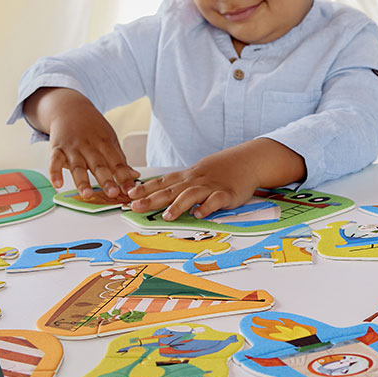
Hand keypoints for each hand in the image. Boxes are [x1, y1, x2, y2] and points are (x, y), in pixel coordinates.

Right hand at [25, 87, 138, 199]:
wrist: (69, 107)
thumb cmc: (92, 127)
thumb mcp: (109, 139)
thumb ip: (119, 159)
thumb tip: (134, 175)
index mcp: (105, 143)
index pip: (117, 163)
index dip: (124, 177)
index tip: (131, 191)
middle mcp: (89, 146)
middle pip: (99, 165)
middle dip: (106, 180)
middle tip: (113, 194)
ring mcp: (72, 147)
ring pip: (78, 166)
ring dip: (82, 181)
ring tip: (87, 195)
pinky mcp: (56, 148)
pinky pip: (54, 161)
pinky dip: (54, 172)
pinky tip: (57, 184)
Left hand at [126, 139, 305, 220]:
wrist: (247, 160)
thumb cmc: (220, 170)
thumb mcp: (198, 174)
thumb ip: (181, 185)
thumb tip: (158, 196)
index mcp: (187, 176)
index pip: (163, 182)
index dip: (145, 188)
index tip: (129, 195)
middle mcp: (196, 180)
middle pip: (171, 189)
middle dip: (152, 199)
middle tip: (136, 207)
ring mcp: (211, 186)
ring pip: (191, 194)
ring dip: (178, 205)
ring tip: (167, 216)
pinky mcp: (227, 193)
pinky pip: (216, 200)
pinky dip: (207, 207)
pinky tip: (199, 214)